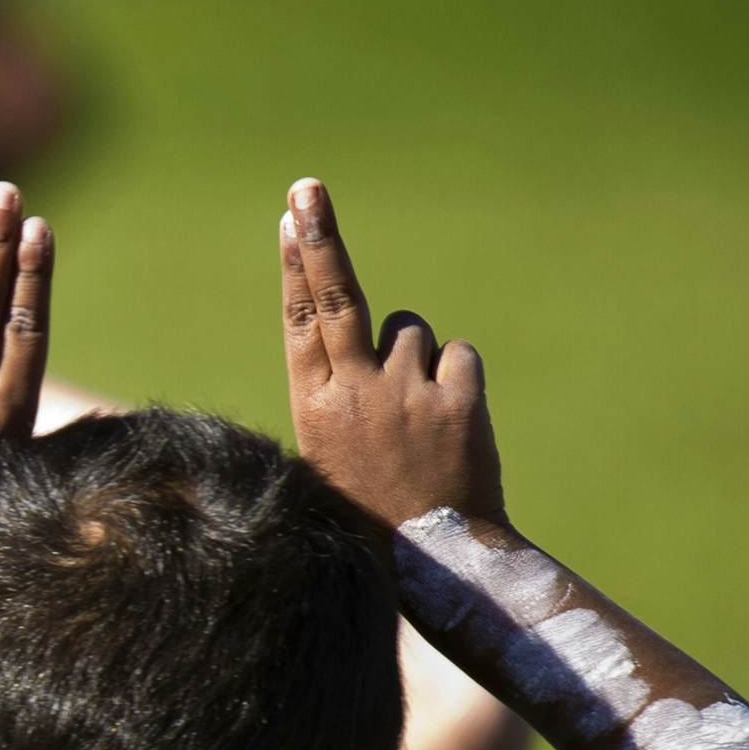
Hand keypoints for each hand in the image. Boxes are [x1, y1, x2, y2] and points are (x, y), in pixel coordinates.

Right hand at [281, 178, 502, 529]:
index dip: (295, 265)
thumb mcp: (330, 453)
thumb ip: (338, 390)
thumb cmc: (373, 511)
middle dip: (319, 238)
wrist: (435, 561)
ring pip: (411, 331)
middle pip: (336, 295)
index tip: (290, 217)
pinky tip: (449, 425)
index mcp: (313, 407)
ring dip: (415, 359)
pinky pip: (458, 356)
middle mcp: (354, 392)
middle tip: (307, 187)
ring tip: (414, 418)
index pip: (300, 320)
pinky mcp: (458, 400)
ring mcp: (407, 394)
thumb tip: (356, 328)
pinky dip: (455, 380)